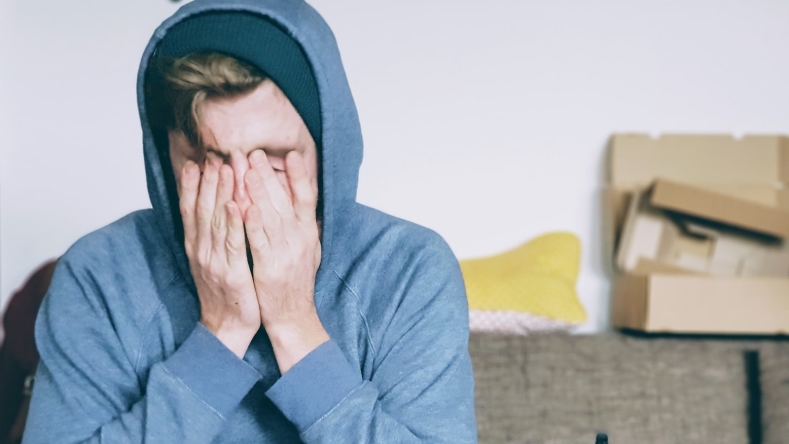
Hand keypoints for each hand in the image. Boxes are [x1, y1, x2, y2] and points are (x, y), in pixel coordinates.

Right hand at [179, 161, 259, 357]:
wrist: (226, 327)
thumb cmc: (224, 292)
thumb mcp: (211, 260)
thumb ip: (210, 235)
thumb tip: (211, 208)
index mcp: (196, 246)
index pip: (191, 209)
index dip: (192, 185)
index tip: (196, 161)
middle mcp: (201, 250)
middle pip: (202, 209)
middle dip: (208, 180)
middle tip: (214, 154)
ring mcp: (214, 261)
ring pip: (216, 220)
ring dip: (220, 192)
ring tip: (225, 168)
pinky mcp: (232, 272)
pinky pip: (233, 243)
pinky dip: (233, 223)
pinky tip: (235, 204)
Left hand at [243, 150, 327, 372]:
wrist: (293, 317)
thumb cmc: (296, 283)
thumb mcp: (309, 250)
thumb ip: (304, 226)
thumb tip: (304, 201)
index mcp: (308, 233)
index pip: (307, 198)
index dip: (300, 175)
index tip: (291, 154)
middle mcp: (300, 240)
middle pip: (284, 201)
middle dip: (268, 175)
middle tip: (254, 153)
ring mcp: (286, 253)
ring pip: (270, 216)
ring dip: (258, 192)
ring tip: (245, 169)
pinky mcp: (269, 267)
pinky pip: (259, 241)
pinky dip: (251, 223)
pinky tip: (242, 206)